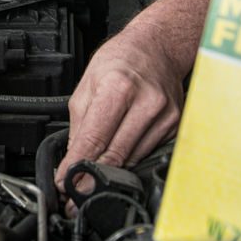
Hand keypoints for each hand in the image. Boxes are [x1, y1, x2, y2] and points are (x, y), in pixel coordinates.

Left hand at [55, 27, 184, 191]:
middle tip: (76, 192)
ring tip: (93, 175)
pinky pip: (147, 153)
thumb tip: (73, 158)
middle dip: (91, 178)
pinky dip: (130, 159)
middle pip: (115, 155)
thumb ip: (79, 123)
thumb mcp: (88, 83)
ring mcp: (165, 116)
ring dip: (111, 171)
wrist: (158, 47)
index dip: (77, 166)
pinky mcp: (175, 125)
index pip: (95, 138)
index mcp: (118, 87)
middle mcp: (146, 102)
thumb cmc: (121, 60)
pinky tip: (119, 155)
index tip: (65, 183)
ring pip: (132, 159)